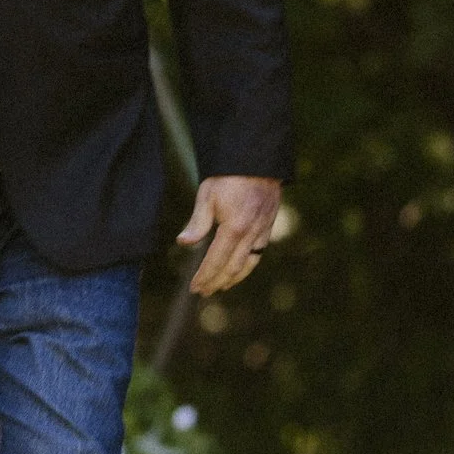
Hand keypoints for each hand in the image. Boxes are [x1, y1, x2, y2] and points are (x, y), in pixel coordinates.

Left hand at [176, 175, 282, 295]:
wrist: (258, 160)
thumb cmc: (229, 176)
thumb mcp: (207, 195)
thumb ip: (197, 223)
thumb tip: (183, 243)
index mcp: (234, 228)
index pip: (216, 261)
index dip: (205, 276)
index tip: (195, 287)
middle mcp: (251, 233)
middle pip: (233, 268)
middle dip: (217, 282)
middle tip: (203, 292)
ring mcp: (263, 231)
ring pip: (249, 263)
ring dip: (234, 278)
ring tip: (220, 286)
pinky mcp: (269, 226)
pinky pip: (259, 253)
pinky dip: (247, 265)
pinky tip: (238, 268)